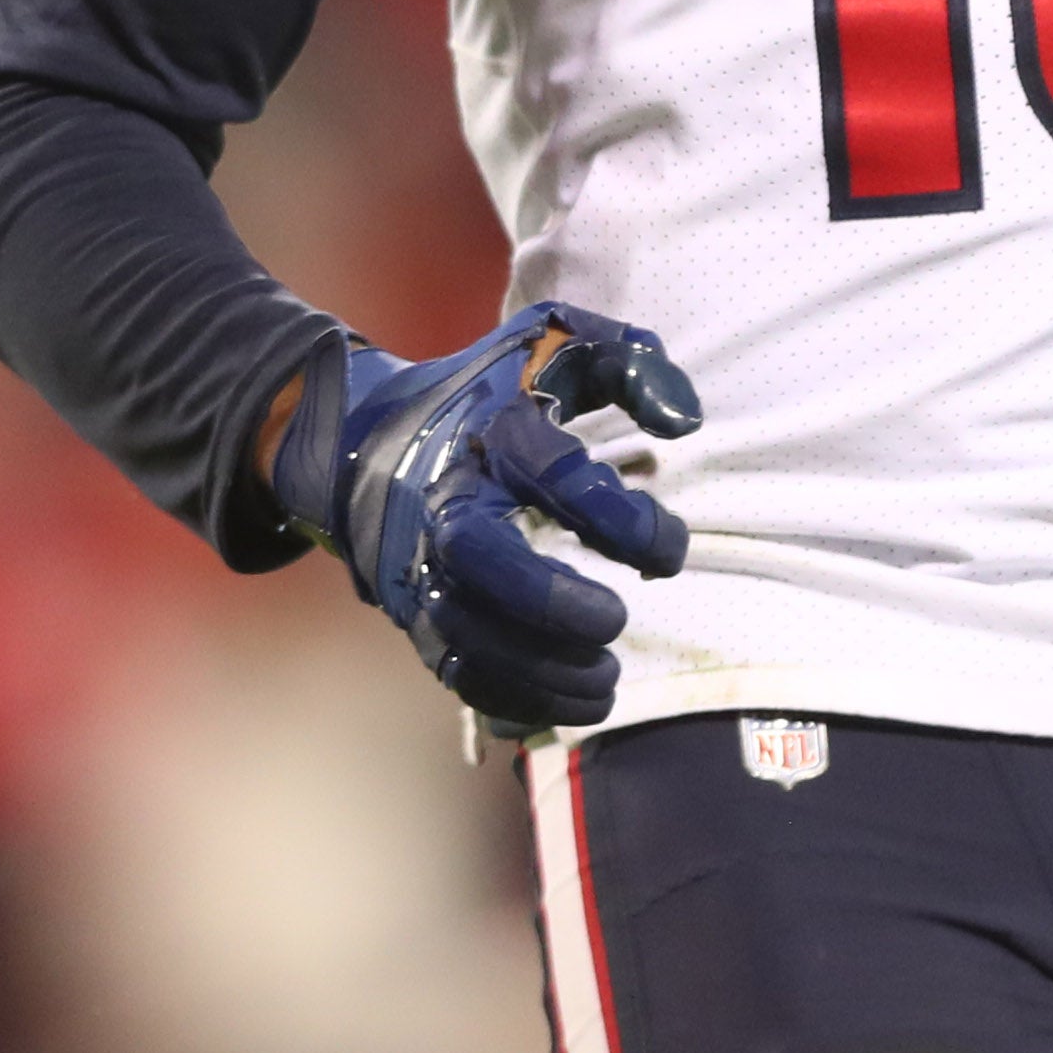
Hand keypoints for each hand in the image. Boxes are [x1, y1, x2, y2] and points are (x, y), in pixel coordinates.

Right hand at [273, 303, 705, 729]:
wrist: (369, 434)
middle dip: (547, 600)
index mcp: (494, 434)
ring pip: (464, 631)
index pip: (550, 474)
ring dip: (538, 670)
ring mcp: (424, 564)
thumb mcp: (559, 347)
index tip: (671, 550)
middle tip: (615, 622)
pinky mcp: (417, 612)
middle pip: (477, 558)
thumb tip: (683, 419)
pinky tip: (571, 705)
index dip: (615, 516)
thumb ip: (630, 362)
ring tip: (607, 681)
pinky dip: (511, 698)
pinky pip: (456, 671)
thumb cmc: (491, 393)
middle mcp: (448, 501)